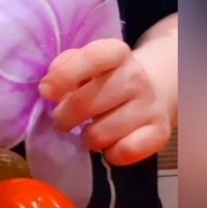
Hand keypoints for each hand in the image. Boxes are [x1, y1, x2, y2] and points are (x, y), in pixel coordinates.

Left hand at [38, 35, 175, 165]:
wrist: (154, 90)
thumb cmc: (107, 78)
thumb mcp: (87, 63)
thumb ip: (65, 67)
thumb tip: (48, 87)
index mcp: (116, 53)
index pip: (93, 58)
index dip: (65, 76)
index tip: (46, 92)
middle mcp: (137, 76)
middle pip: (87, 103)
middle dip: (64, 117)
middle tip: (62, 120)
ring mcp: (150, 105)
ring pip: (100, 134)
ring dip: (86, 138)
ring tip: (89, 131)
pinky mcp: (160, 132)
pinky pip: (124, 152)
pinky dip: (110, 153)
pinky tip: (110, 144)